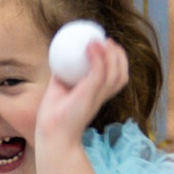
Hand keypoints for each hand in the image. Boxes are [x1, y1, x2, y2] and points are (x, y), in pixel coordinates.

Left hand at [34, 32, 128, 153]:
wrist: (52, 132)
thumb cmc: (55, 114)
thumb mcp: (60, 88)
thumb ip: (63, 74)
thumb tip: (59, 57)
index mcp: (99, 95)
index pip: (117, 78)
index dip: (117, 61)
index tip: (107, 46)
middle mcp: (102, 96)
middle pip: (121, 74)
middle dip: (120, 56)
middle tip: (108, 41)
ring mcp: (97, 95)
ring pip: (114, 72)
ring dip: (110, 54)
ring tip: (101, 42)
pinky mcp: (89, 93)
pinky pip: (98, 72)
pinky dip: (97, 57)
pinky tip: (90, 46)